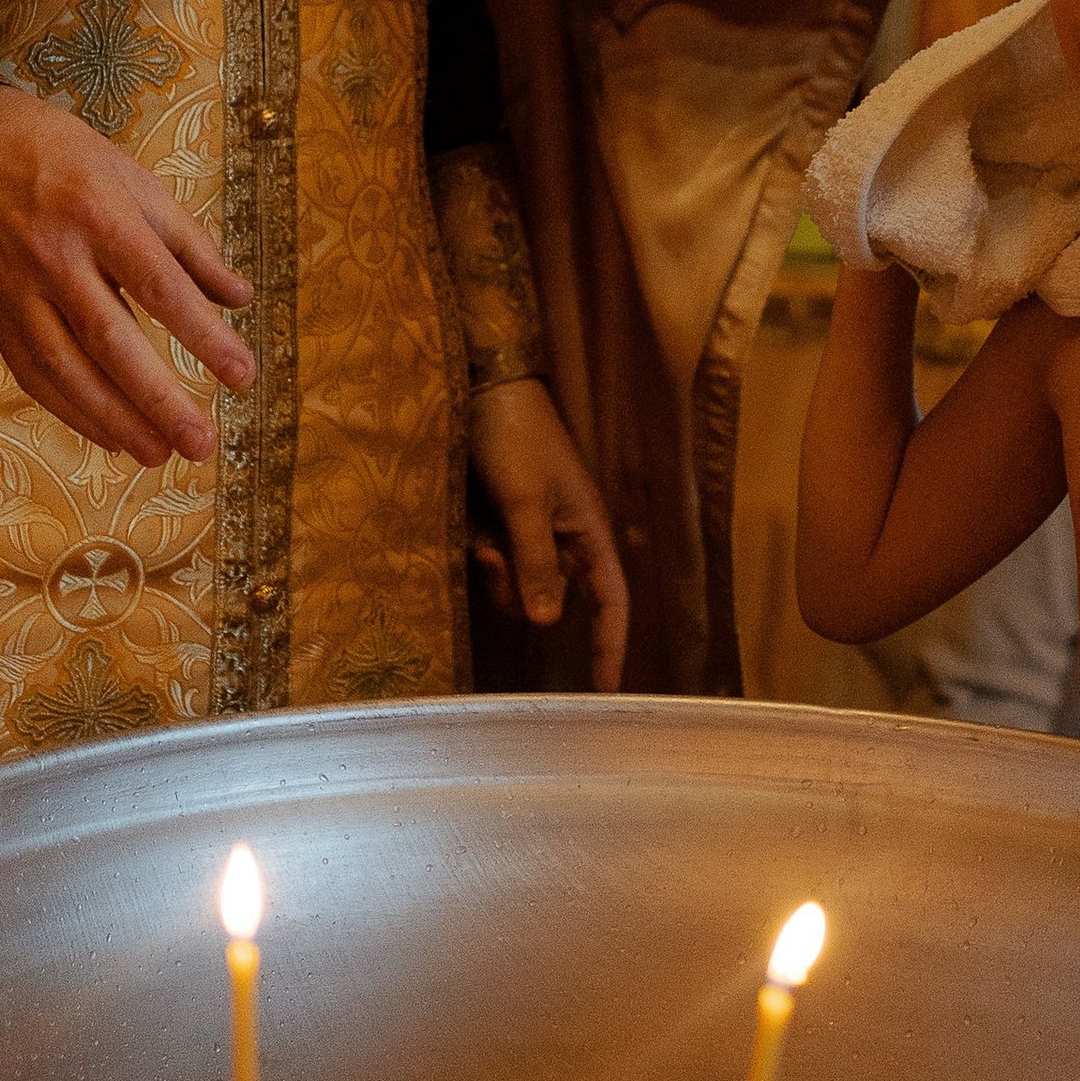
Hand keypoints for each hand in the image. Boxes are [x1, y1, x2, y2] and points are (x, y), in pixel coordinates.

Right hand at [0, 81, 257, 464]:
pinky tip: (111, 437)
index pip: (160, 286)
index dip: (203, 335)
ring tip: (160, 455)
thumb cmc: (60, 158)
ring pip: (66, 370)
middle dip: (158, 399)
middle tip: (202, 444)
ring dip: (115, 421)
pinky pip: (34, 374)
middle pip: (110, 341)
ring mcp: (17, 291)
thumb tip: (240, 298)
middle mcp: (54, 256)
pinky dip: (72, 412)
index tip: (243, 376)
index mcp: (99, 213)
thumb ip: (188, 241)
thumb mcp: (131, 179)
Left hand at [466, 379, 630, 690]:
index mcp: (589, 533)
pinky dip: (479, 550)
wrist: (481, 388)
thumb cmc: (516, 439)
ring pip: (514, 586)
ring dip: (494, 569)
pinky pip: (492, 563)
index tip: (607, 692)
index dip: (610, 646)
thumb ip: (536, 562)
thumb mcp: (526, 502)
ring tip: (478, 530)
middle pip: (550, 599)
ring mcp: (531, 534)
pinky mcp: (500, 525)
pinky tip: (468, 521)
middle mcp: (565, 540)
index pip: (611, 602)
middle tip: (491, 551)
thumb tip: (547, 623)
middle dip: (518, 590)